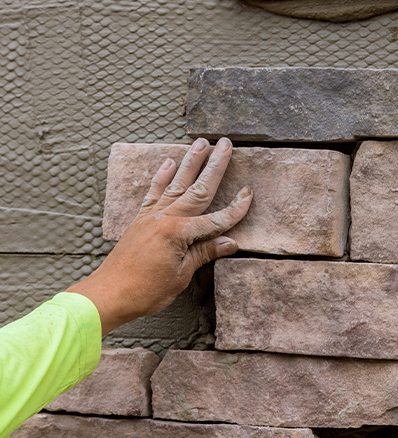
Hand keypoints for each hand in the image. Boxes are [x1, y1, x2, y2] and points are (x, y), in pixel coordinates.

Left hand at [68, 137, 252, 335]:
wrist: (108, 294)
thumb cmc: (146, 290)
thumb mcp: (181, 274)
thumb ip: (204, 253)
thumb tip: (230, 243)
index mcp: (178, 232)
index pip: (215, 219)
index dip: (235, 209)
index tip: (249, 195)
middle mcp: (165, 217)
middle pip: (197, 188)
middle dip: (215, 165)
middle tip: (226, 144)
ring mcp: (151, 216)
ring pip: (177, 183)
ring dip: (190, 161)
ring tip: (201, 143)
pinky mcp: (141, 220)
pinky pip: (154, 192)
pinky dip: (161, 176)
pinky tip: (169, 162)